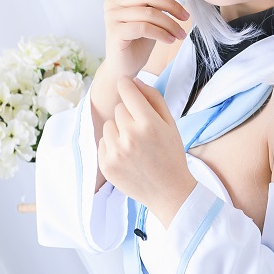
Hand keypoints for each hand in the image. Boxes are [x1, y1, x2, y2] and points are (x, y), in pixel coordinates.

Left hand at [98, 76, 195, 225]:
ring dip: (118, 131)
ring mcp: (116, 152)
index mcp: (148, 123)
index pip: (127, 91)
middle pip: (118, 109)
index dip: (125, 84)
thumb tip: (133, 81)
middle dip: (128, 115)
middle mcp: (130, 136)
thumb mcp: (170, 123)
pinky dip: (112, 146)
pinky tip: (127, 156)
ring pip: (108, 125)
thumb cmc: (172, 154)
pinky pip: (102, 142)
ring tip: (134, 145)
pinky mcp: (106, 165)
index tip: (125, 83)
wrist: (169, 192)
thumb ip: (153, 98)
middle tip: (141, 130)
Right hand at [102, 0, 190, 81]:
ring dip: (170, 24)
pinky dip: (161, 34)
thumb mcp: (151, 16)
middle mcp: (113, 2)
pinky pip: (144, 27)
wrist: (125, 68)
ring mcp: (112, 16)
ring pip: (149, 13)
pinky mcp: (115, 31)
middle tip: (186, 18)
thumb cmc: (138, 42)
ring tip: (180, 35)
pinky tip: (170, 40)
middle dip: (173, 6)